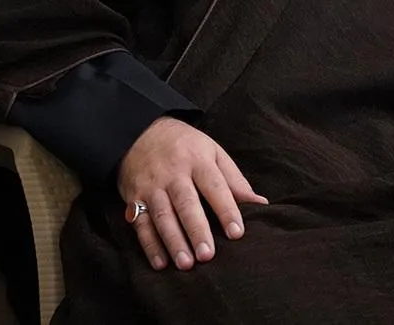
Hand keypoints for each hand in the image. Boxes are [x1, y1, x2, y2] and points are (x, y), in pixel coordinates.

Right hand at [116, 117, 266, 271]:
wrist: (138, 130)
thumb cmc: (185, 146)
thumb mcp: (212, 152)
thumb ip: (235, 180)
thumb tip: (260, 204)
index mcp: (197, 159)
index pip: (215, 186)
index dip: (226, 209)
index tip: (237, 233)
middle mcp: (173, 172)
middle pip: (186, 203)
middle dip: (196, 229)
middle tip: (207, 255)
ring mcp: (151, 185)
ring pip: (162, 215)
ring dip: (173, 241)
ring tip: (186, 264)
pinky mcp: (133, 196)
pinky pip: (140, 223)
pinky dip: (150, 244)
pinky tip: (161, 263)